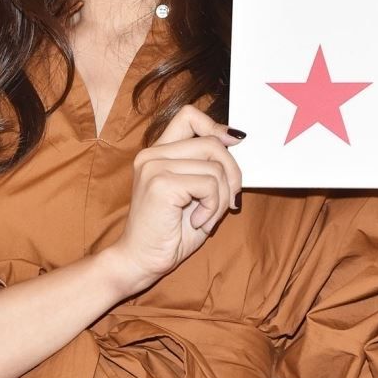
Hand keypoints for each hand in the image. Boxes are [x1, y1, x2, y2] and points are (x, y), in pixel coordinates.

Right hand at [111, 104, 243, 291]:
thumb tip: (236, 141)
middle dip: (232, 174)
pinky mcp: (160, 183)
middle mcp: (152, 154)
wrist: (141, 261)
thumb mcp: (195, 193)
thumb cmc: (170, 232)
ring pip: (215, 166)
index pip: (190, 115)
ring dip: (221, 197)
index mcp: (158, 152)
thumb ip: (209, 167)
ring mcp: (154, 166)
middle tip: (228, 201)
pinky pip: (208, 185)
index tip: (232, 146)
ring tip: (206, 216)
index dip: (216, 127)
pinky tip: (197, 221)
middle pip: (212, 142)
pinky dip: (212, 208)